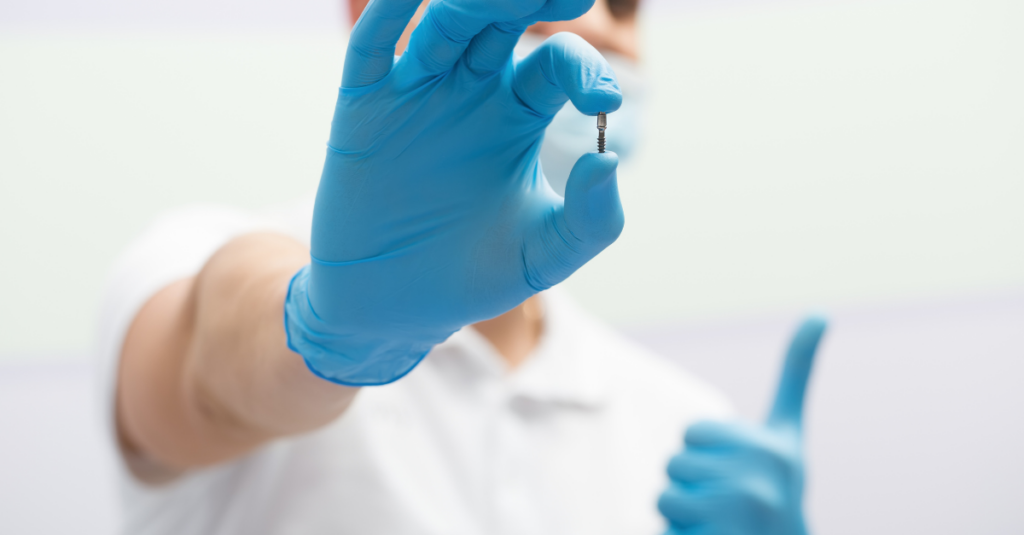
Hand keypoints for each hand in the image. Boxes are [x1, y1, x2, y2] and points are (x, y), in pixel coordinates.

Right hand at [285, 0, 624, 384]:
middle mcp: (470, 90)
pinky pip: (373, 47)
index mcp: (519, 113)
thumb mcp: (544, 255)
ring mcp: (416, 93)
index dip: (585, 71)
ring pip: (445, 25)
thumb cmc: (472, 276)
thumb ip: (589, 219)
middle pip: (502, 20)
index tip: (602, 102)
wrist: (391, 307)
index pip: (557, 63)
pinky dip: (388, 13)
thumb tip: (608, 162)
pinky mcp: (364, 106)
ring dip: (472, 2)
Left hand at [657, 317, 827, 534]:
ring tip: (719, 525)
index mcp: (773, 450)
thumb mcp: (788, 434)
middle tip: (728, 503)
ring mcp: (739, 518)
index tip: (739, 470)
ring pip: (664, 498)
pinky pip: (664, 532)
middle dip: (691, 484)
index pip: (693, 432)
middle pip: (674, 464)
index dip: (705, 452)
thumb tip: (820, 311)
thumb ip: (797, 371)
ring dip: (682, 515)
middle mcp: (760, 483)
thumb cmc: (779, 491)